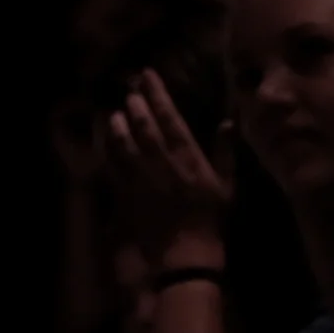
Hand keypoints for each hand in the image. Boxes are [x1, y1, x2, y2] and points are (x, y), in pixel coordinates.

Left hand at [101, 68, 231, 266]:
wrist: (186, 257)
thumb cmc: (210, 221)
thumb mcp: (227, 186)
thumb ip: (226, 152)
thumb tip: (228, 121)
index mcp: (188, 158)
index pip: (171, 118)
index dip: (158, 94)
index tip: (148, 75)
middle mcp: (163, 164)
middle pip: (144, 126)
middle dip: (135, 104)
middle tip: (129, 91)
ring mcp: (142, 179)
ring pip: (124, 144)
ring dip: (117, 125)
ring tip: (114, 114)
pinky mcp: (127, 195)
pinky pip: (113, 167)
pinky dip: (108, 151)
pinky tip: (105, 141)